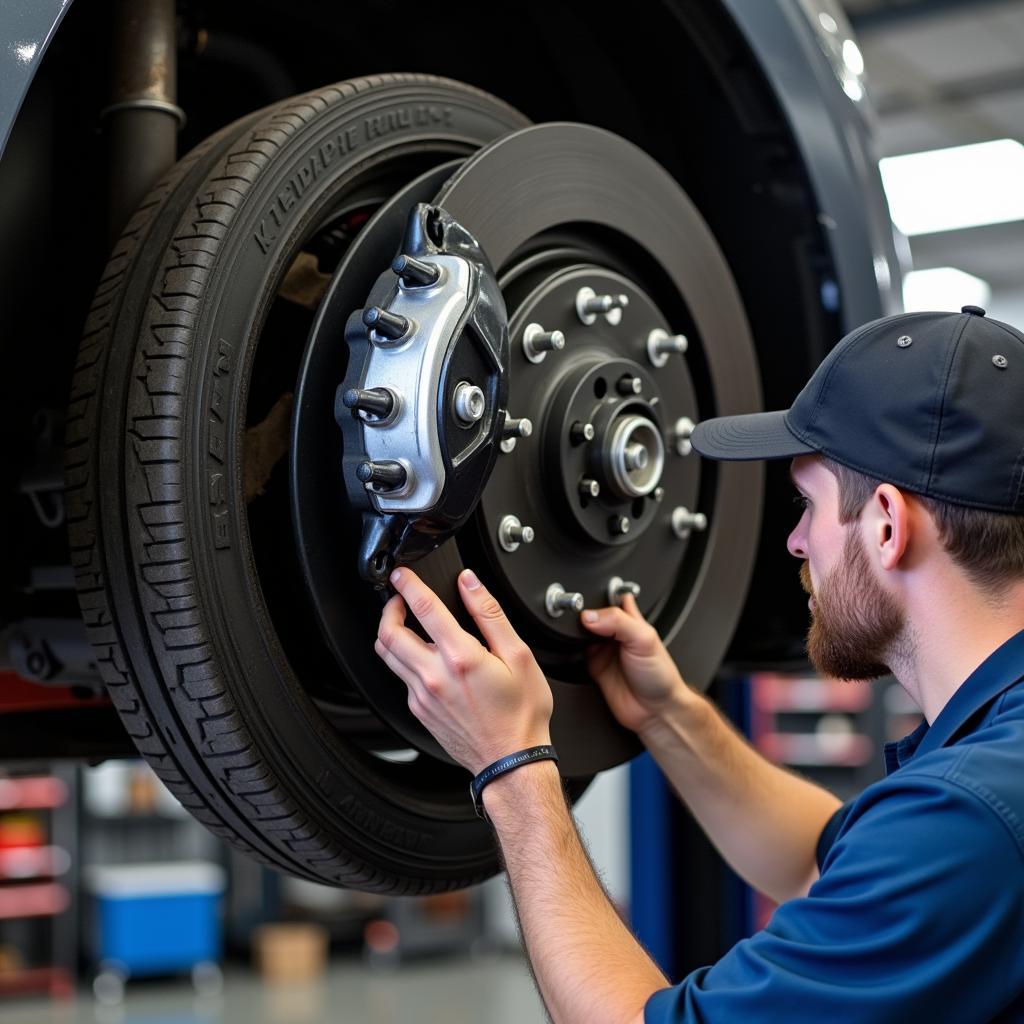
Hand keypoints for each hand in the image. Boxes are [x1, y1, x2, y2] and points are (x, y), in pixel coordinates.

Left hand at [374, 567, 552, 775]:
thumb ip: (490, 614)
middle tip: (398, 599)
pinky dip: (404, 660)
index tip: (402, 575)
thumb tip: (471, 584)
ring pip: (388, 656)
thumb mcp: (519, 655)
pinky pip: (401, 678)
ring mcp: (422, 696)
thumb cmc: (521, 713)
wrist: (510, 760)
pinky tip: (423, 657)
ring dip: (390, 633)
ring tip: (403, 623)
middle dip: (389, 608)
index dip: (408, 585)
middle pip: (389, 633)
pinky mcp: (419, 711)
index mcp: (459, 658)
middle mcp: (433, 676)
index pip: (423, 608)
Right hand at [580, 594, 688, 735]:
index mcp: (631, 620)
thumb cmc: (660, 676)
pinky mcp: (592, 667)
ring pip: (580, 634)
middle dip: (581, 614)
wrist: (655, 711)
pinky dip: (568, 651)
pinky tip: (571, 649)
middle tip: (576, 618)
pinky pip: (574, 655)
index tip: (585, 597)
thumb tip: (590, 616)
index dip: (598, 595)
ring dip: (573, 633)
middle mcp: (615, 634)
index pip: (612, 598)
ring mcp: (602, 650)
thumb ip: (619, 623)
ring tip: (573, 633)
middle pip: (591, 615)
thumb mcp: (644, 640)